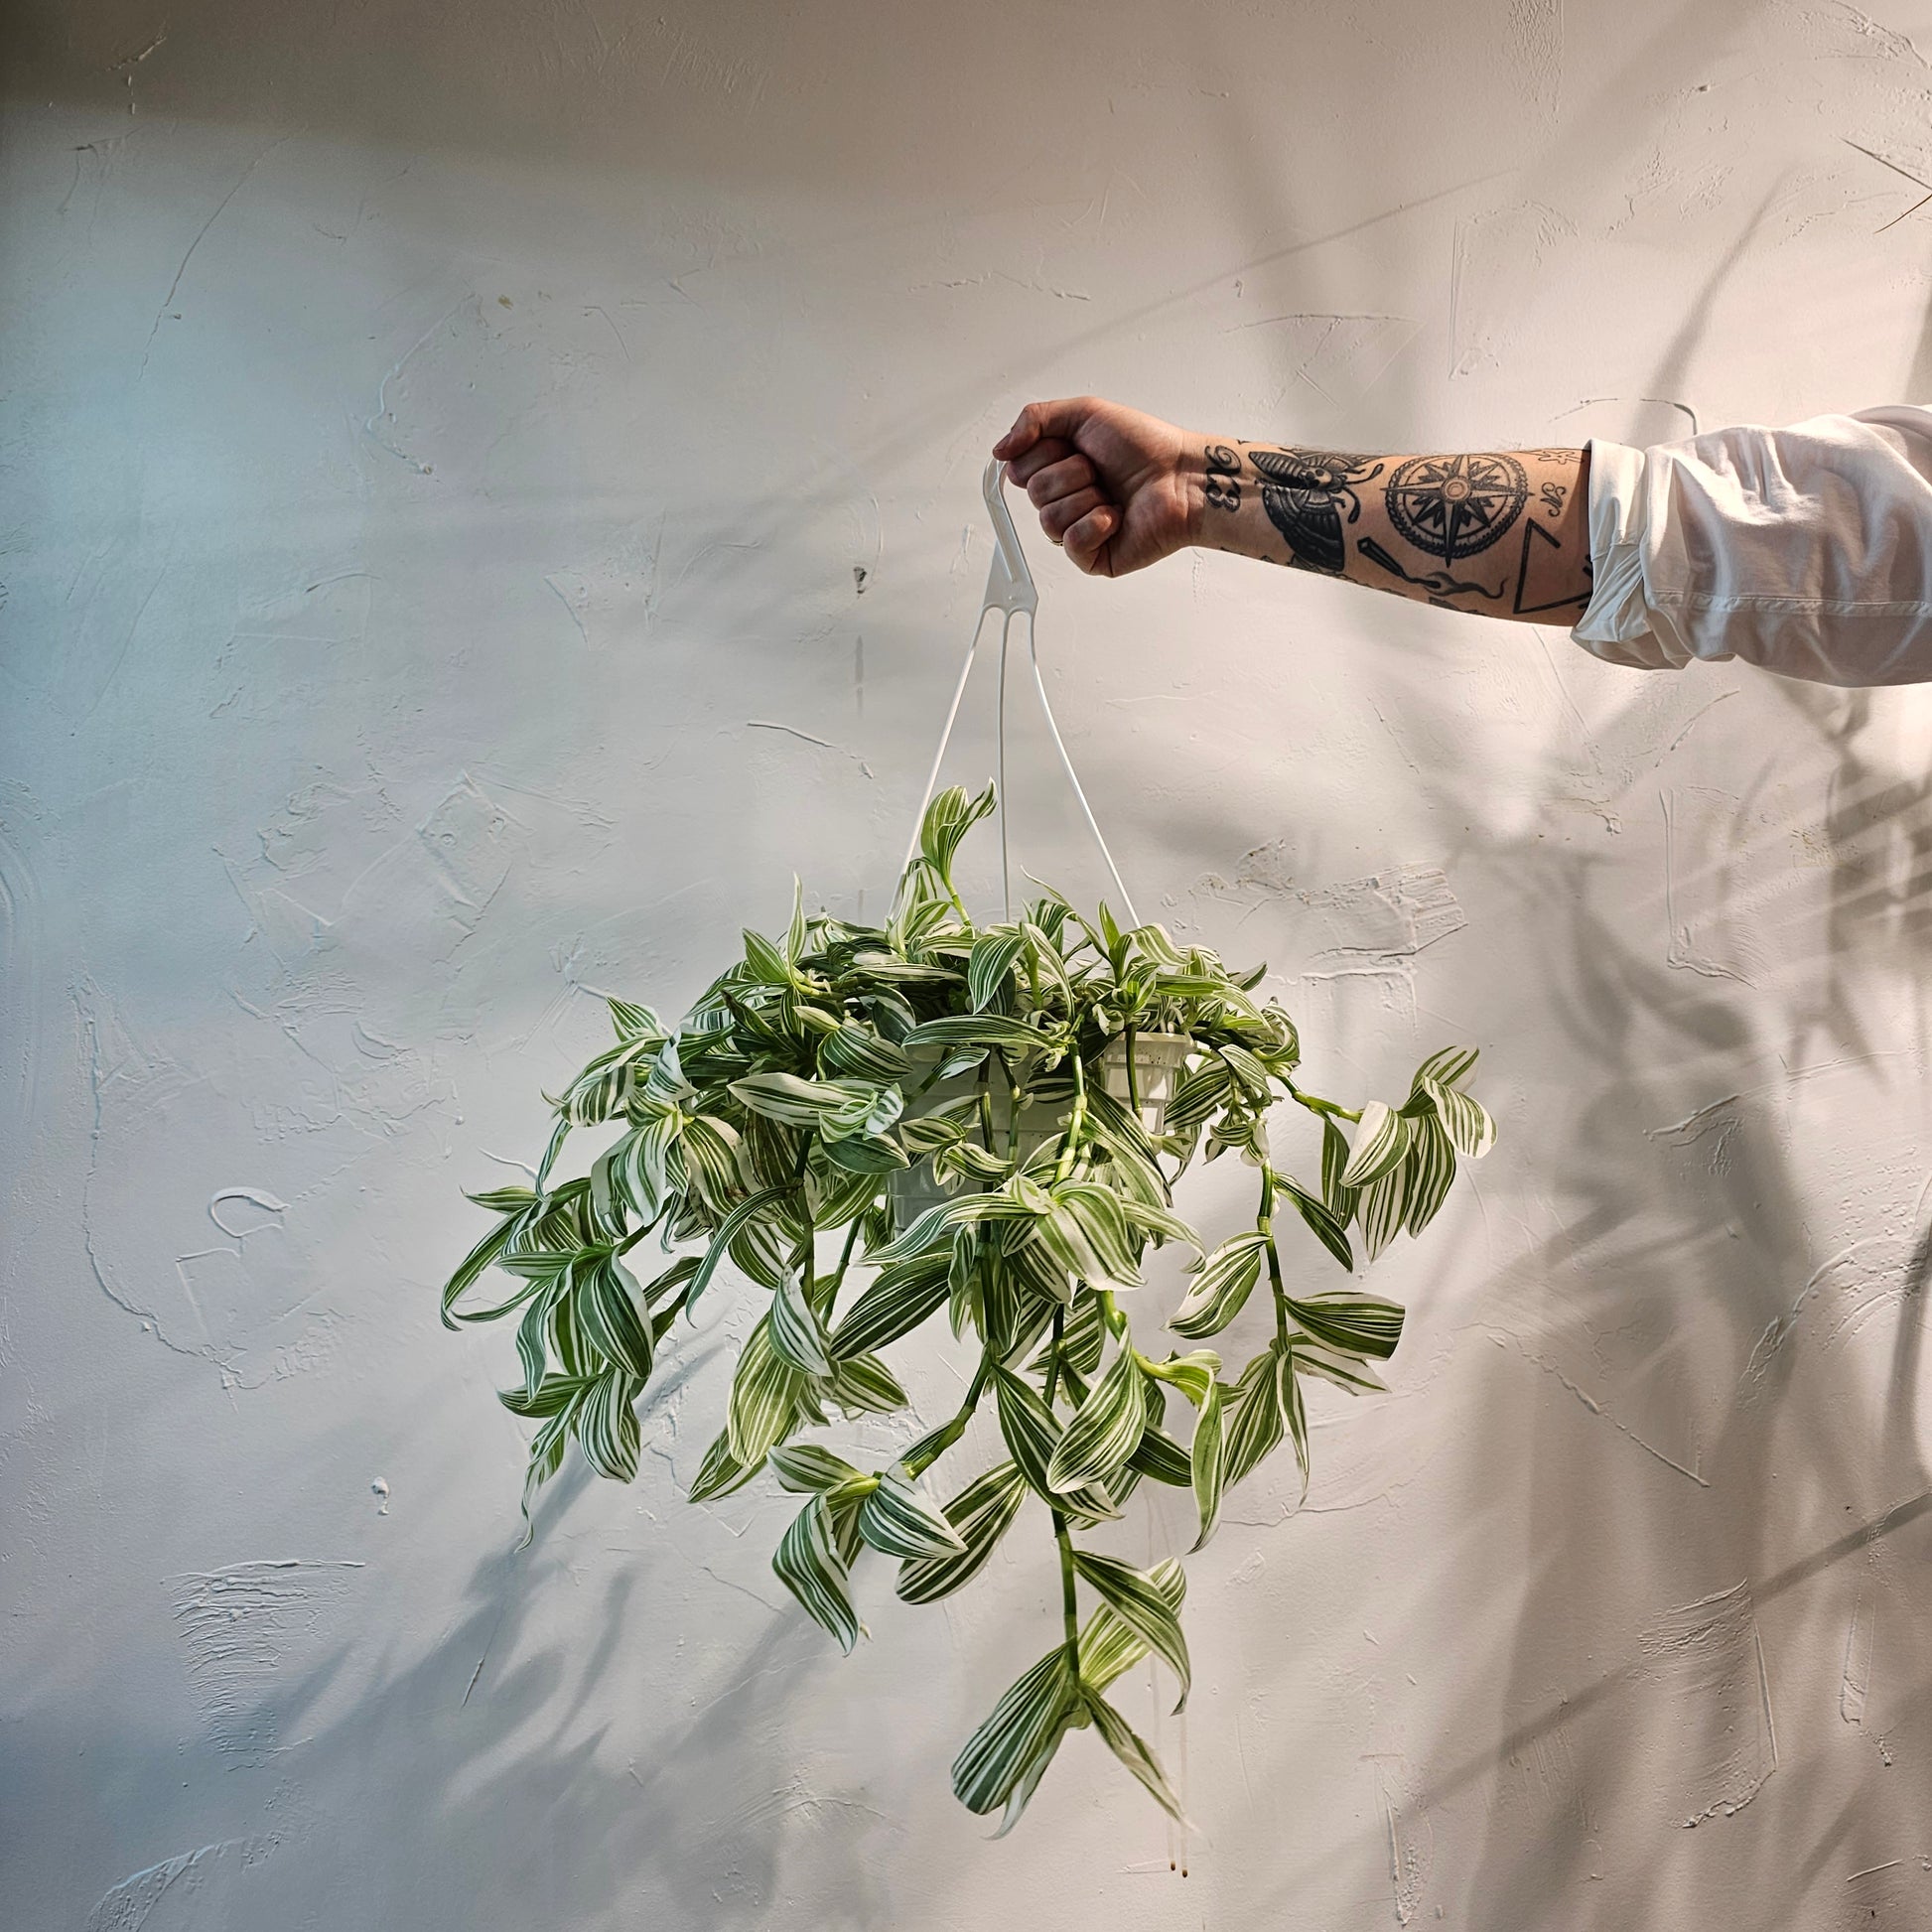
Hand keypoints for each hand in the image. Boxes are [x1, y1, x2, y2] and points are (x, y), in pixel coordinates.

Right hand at [993, 397, 1198, 578]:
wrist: (1183, 477)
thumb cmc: (1145, 446)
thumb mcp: (1084, 412)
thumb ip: (1034, 420)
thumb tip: (999, 450)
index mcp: (1058, 467)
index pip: (1018, 468)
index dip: (1044, 453)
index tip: (1074, 445)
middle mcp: (1065, 498)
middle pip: (1032, 492)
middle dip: (1069, 473)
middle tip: (1100, 470)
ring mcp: (1077, 530)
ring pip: (1048, 518)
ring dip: (1085, 498)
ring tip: (1111, 493)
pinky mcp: (1092, 557)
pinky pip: (1069, 543)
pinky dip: (1094, 524)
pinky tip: (1116, 516)